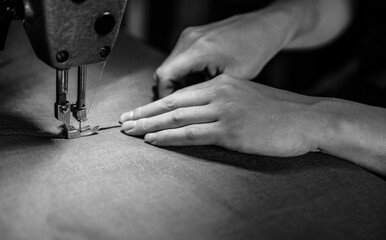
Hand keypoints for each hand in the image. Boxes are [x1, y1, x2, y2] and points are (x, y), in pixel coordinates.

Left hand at [120, 75, 320, 156]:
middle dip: (144, 113)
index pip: (180, 95)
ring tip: (129, 132)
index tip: (138, 111)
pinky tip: (153, 140)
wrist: (308, 118)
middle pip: (172, 104)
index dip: (155, 104)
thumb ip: (223, 101)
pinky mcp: (231, 131)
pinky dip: (169, 137)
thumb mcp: (248, 97)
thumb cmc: (280, 111)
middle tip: (123, 121)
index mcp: (222, 84)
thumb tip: (202, 113)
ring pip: (177, 118)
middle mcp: (219, 94)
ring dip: (149, 126)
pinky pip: (192, 134)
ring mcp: (224, 111)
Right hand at [154, 11, 293, 97]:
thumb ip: (207, 93)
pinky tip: (199, 85)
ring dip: (178, 84)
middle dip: (171, 93)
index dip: (165, 97)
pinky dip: (185, 74)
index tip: (172, 113)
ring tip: (194, 98)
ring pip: (171, 66)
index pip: (164, 76)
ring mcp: (189, 36)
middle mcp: (189, 40)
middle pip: (165, 71)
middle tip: (183, 110)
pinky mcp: (193, 37)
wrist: (262, 27)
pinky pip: (180, 60)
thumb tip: (189, 111)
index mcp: (198, 49)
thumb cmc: (253, 51)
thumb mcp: (232, 78)